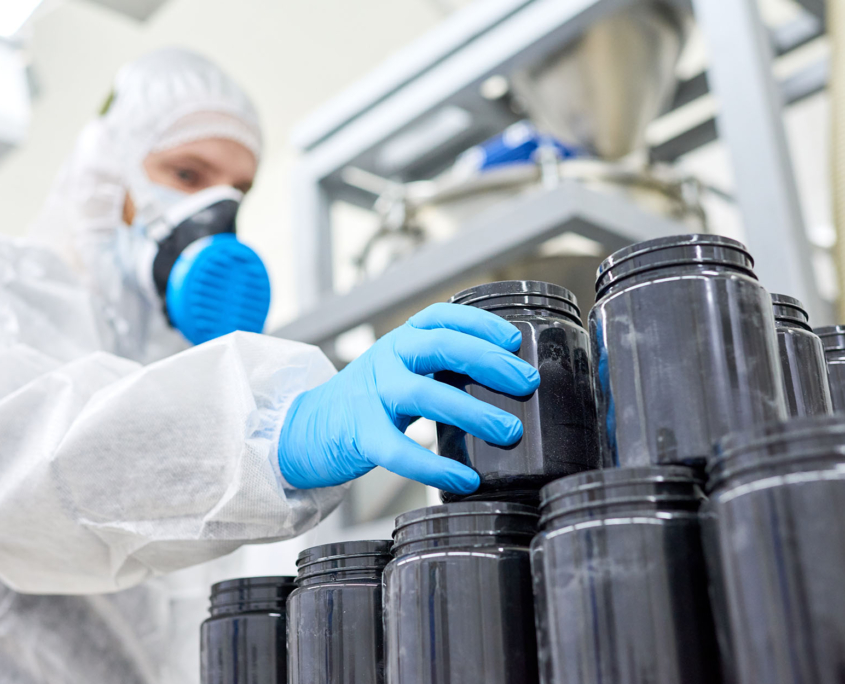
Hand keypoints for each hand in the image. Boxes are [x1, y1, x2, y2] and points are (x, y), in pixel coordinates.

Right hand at [278, 303, 539, 493]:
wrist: (304, 429)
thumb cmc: (366, 403)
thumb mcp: (399, 372)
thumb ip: (438, 371)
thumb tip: (503, 386)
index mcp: (400, 342)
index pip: (441, 317)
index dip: (480, 322)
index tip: (513, 340)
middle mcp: (386, 359)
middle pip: (440, 346)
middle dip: (488, 362)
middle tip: (526, 382)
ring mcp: (371, 395)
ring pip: (425, 394)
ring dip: (472, 411)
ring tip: (508, 430)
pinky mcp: (360, 434)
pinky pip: (400, 450)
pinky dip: (434, 465)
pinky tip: (465, 478)